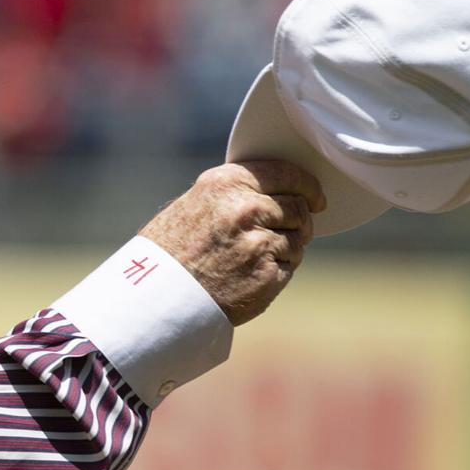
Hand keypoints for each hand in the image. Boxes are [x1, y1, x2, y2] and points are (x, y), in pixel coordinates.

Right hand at [139, 161, 324, 326]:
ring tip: (258, 259)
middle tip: (296, 230)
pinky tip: (253, 276)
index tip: (315, 196)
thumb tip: (271, 194)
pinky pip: (290, 266)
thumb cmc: (167, 252)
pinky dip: (278, 271)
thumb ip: (231, 195)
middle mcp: (246, 207)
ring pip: (297, 239)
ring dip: (287, 248)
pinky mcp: (268, 273)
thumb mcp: (193, 205)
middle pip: (298, 207)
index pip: (286, 173)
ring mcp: (260, 241)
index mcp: (226, 183)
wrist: (155, 297)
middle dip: (301, 220)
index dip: (307, 185)